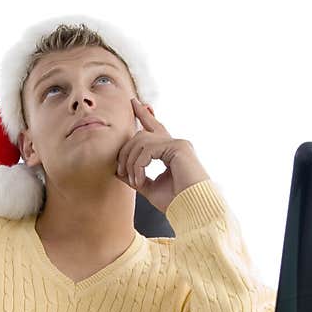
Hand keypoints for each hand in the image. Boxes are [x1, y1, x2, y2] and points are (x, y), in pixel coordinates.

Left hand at [116, 98, 210, 213]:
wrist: (193, 209)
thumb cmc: (176, 201)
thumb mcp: (149, 187)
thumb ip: (136, 176)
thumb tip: (118, 171)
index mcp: (170, 151)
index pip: (155, 128)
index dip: (144, 114)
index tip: (134, 103)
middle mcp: (175, 144)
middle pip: (141, 135)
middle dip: (126, 152)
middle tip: (120, 171)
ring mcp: (178, 144)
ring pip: (141, 141)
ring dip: (131, 162)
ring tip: (133, 181)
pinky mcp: (178, 147)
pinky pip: (148, 149)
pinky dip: (138, 165)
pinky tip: (139, 180)